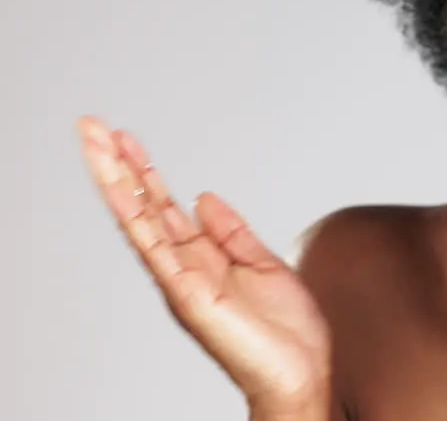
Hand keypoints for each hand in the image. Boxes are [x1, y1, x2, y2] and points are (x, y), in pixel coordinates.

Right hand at [77, 117, 331, 412]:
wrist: (299, 375)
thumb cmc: (284, 333)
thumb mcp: (262, 265)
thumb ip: (232, 232)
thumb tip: (205, 198)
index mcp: (202, 257)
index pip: (165, 206)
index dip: (145, 171)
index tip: (125, 138)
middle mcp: (184, 267)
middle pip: (144, 206)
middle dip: (118, 165)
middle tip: (92, 125)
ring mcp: (182, 280)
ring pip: (140, 221)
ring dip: (118, 181)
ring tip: (96, 144)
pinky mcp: (190, 295)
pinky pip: (158, 250)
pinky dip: (140, 220)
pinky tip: (126, 192)